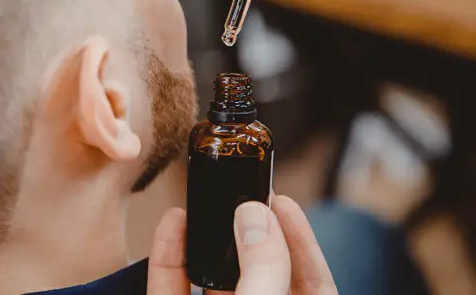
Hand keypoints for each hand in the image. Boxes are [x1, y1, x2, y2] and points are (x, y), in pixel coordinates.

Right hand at [147, 195, 336, 294]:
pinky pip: (170, 291)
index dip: (301, 240)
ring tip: (204, 201)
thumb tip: (253, 214)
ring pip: (211, 280)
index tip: (283, 202)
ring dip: (205, 239)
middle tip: (241, 194)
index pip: (312, 283)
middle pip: (260, 273)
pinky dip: (167, 258)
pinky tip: (170, 224)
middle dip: (249, 231)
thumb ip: (263, 267)